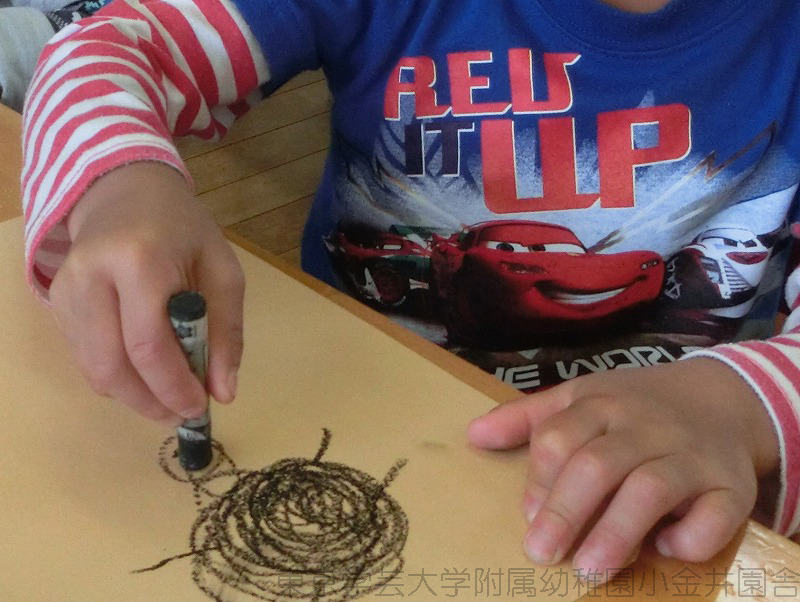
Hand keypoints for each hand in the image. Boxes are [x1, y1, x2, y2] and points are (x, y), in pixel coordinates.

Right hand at [49, 162, 243, 423]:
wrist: (127, 193)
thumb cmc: (184, 231)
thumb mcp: (223, 272)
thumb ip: (226, 332)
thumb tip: (223, 393)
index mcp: (140, 260)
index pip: (147, 344)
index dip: (173, 387)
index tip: (199, 408)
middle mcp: (92, 275)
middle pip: (111, 365)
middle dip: (150, 401)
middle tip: (181, 414)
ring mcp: (66, 289)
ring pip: (93, 369)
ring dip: (133, 395)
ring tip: (167, 396)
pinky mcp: (56, 301)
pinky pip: (84, 357)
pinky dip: (117, 375)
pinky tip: (143, 368)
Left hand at [467, 358, 779, 578]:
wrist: (722, 396)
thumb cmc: (635, 407)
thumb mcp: (581, 397)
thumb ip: (528, 418)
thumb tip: (473, 435)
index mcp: (601, 405)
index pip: (560, 437)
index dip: (540, 480)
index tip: (529, 517)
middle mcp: (643, 427)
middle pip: (598, 465)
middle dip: (566, 511)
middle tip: (541, 553)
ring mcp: (689, 455)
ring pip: (651, 488)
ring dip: (617, 531)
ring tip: (588, 568)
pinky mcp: (731, 485)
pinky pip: (715, 515)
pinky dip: (690, 537)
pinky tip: (666, 549)